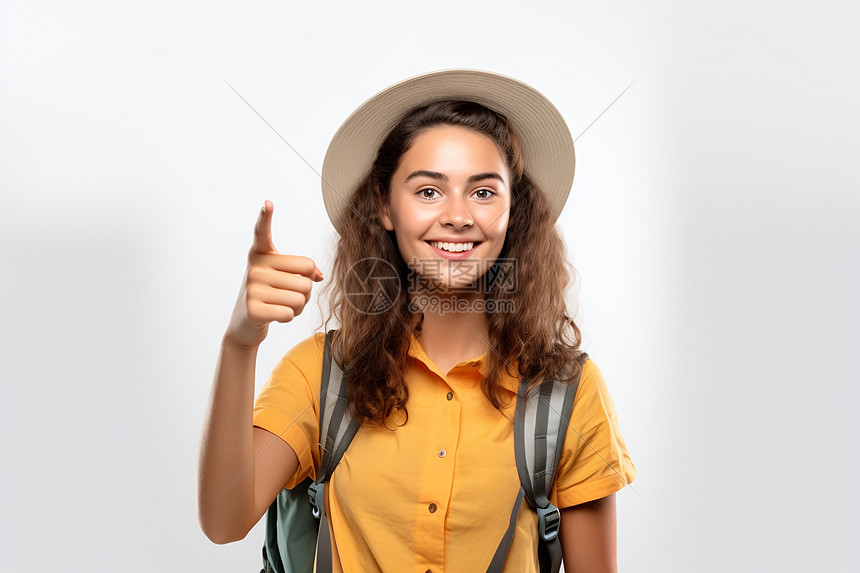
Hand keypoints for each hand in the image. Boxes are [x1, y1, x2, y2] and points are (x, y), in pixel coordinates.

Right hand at [224, 200, 323, 347]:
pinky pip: (290, 312)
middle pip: (306, 276)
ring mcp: (252, 287)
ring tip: (281, 305)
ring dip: (298, 306)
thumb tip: (318, 275)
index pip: (262, 232)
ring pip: (301, 297)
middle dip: (306, 290)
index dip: (265, 217)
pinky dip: (289, 317)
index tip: (267, 203)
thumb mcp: (284, 279)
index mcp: (262, 255)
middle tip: (289, 294)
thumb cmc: (269, 296)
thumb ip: (303, 272)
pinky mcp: (253, 308)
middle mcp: (255, 267)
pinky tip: (275, 315)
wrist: (245, 324)